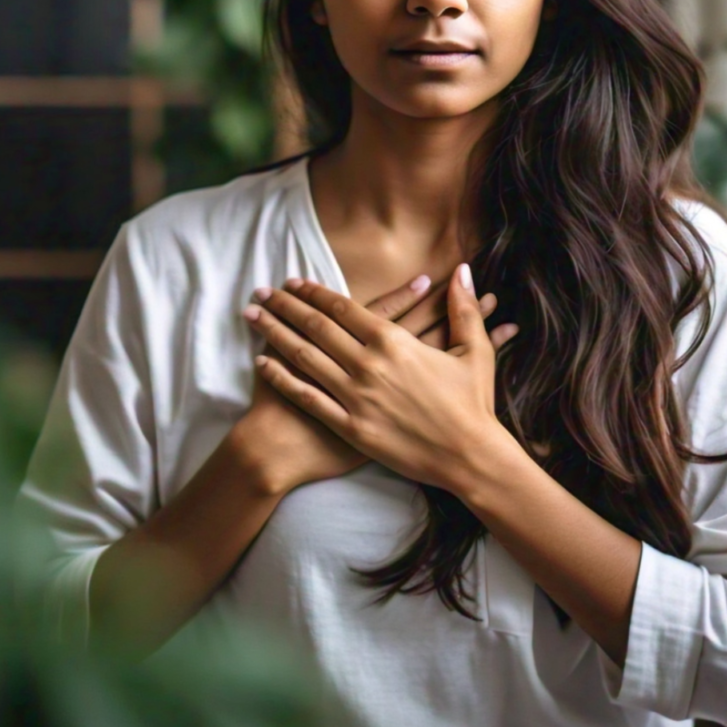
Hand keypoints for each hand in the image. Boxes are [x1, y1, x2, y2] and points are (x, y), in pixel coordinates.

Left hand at [243, 264, 508, 492]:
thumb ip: (463, 308)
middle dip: (285, 306)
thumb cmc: (474, 404)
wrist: (469, 458)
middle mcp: (368, 364)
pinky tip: (261, 363)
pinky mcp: (350, 427)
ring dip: (274, 333)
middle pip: (315, 327)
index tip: (293, 282)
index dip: (314, 292)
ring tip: (252, 317)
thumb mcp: (475, 350)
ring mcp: (355, 396)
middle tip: (261, 292)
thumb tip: (462, 269)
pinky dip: (281, 378)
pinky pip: (307, 398)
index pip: (342, 308)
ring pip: (304, 357)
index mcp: (393, 342)